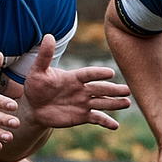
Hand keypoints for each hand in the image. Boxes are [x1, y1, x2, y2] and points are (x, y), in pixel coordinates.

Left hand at [17, 34, 132, 131]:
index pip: (88, 74)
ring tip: (127, 103)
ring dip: (114, 103)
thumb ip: (44, 56)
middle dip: (113, 90)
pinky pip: (96, 118)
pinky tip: (115, 126)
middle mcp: (82, 89)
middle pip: (100, 89)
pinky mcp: (82, 116)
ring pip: (102, 102)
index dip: (98, 74)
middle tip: (127, 90)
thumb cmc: (36, 86)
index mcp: (73, 77)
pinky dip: (106, 121)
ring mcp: (83, 103)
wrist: (35, 107)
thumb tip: (48, 36)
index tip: (110, 73)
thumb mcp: (37, 71)